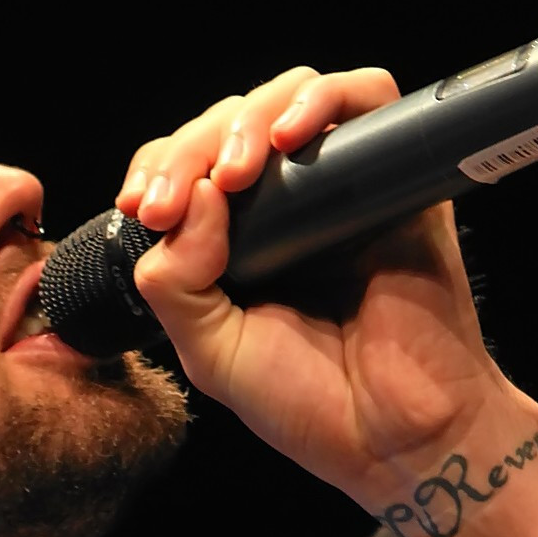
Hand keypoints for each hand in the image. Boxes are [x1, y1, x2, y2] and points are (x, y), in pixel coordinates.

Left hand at [117, 66, 524, 509]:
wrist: (396, 440)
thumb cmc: (313, 406)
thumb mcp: (211, 353)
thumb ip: (176, 282)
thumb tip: (194, 194)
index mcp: (241, 242)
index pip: (190, 167)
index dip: (159, 170)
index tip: (139, 209)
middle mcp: (291, 206)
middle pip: (231, 122)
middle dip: (187, 151)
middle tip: (167, 203)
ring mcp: (345, 188)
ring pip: (289, 96)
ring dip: (245, 122)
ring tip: (232, 175)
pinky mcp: (398, 180)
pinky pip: (368, 98)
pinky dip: (321, 98)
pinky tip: (286, 138)